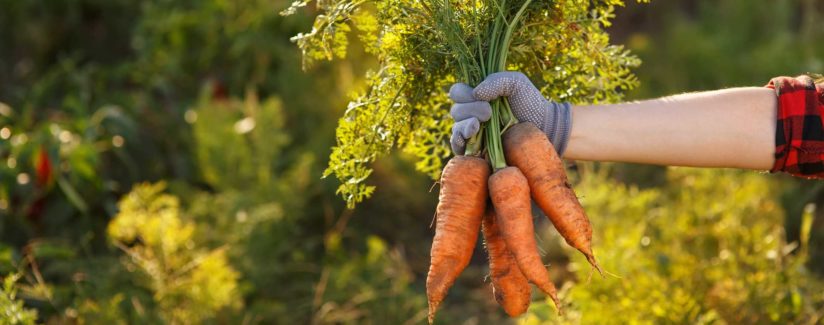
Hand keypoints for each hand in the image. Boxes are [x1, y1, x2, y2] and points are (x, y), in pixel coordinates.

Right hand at [449, 71, 571, 154]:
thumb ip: (496, 80)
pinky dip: (458, 142)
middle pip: (456, 111)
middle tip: (489, 112)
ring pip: (456, 128)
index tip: (481, 96)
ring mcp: (473, 133)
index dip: (463, 93)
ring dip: (465, 126)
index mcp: (477, 96)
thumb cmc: (530, 102)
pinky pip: (458, 147)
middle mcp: (472, 114)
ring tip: (478, 126)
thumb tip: (476, 93)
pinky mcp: (476, 150)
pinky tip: (468, 138)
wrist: (544, 127)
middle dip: (470, 109)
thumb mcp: (516, 82)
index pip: (457, 92)